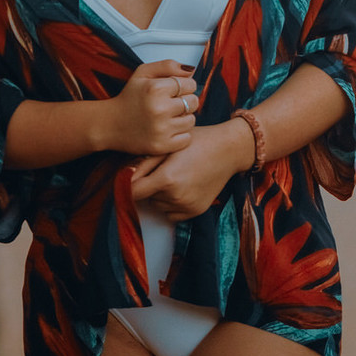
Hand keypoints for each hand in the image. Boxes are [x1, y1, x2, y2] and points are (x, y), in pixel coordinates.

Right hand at [100, 59, 197, 156]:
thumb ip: (168, 65)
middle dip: (186, 101)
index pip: (191, 84)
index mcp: (156, 88)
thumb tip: (191, 70)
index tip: (175, 91)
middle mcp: (159, 108)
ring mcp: (161, 129)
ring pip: (191, 120)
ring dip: (184, 118)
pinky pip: (186, 138)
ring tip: (170, 116)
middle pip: (193, 102)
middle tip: (172, 104)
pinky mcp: (161, 146)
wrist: (110, 124)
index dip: (185, 86)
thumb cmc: (129, 97)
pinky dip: (181, 134)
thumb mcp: (143, 73)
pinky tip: (169, 129)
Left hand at [131, 117, 254, 220]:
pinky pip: (172, 213)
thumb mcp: (170, 146)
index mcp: (167, 178)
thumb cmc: (198, 141)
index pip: (134, 192)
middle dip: (149, 186)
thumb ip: (145, 163)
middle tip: (162, 169)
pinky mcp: (195, 212)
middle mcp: (175, 197)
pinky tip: (182, 186)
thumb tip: (126, 178)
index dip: (129, 186)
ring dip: (160, 195)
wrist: (229, 150)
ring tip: (175, 175)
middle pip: (147, 198)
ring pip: (159, 206)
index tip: (129, 180)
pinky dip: (171, 204)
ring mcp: (186, 206)